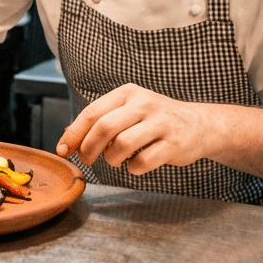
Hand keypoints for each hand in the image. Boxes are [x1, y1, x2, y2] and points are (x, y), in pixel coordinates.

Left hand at [56, 84, 210, 175]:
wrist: (198, 124)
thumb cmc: (154, 120)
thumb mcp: (128, 111)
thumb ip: (101, 121)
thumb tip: (66, 138)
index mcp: (128, 93)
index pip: (92, 112)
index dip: (74, 133)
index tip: (63, 150)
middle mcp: (144, 103)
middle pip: (104, 127)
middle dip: (89, 148)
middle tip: (87, 160)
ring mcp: (161, 122)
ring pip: (122, 145)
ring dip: (112, 159)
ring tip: (116, 160)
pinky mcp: (174, 143)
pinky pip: (143, 162)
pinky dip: (133, 169)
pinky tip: (136, 165)